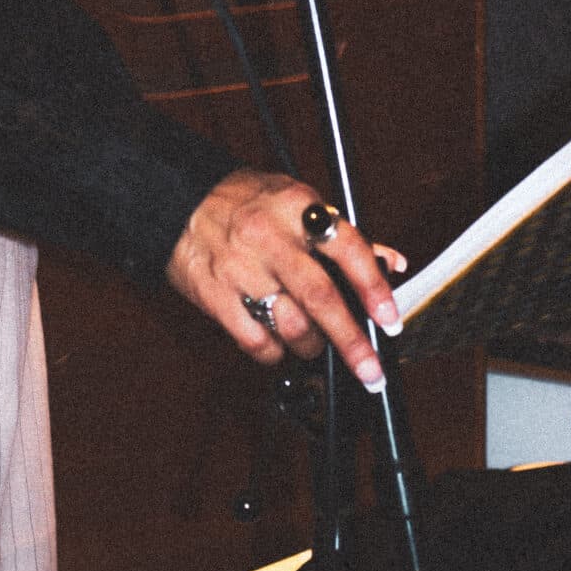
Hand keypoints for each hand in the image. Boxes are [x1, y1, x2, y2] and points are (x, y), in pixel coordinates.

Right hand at [166, 169, 402, 390]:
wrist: (179, 202)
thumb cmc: (245, 202)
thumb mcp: (294, 201)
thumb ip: (342, 234)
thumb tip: (391, 261)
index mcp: (294, 205)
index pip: (346, 247)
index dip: (373, 287)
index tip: (389, 320)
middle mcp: (268, 235)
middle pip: (320, 296)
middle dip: (351, 341)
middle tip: (370, 369)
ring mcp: (240, 267)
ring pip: (291, 325)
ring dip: (312, 345)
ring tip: (313, 340)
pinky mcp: (215, 295)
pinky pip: (257, 342)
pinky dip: (275, 352)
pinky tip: (277, 341)